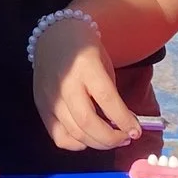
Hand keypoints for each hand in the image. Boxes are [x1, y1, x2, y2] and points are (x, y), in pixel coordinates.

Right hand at [33, 13, 142, 150]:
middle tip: (126, 138)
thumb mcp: (104, 63)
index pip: (106, 100)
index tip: (136, 131)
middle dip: (111, 138)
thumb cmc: (84, 47)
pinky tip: (88, 138)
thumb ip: (111, 93)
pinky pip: (58, 136)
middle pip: (88, 122)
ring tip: (112, 140)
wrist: (52, 34)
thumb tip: (123, 123)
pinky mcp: (40, 107)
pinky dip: (76, 143)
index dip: (124, 120)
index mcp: (85, 67)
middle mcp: (65, 84)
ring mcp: (50, 98)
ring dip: (98, 143)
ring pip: (74, 133)